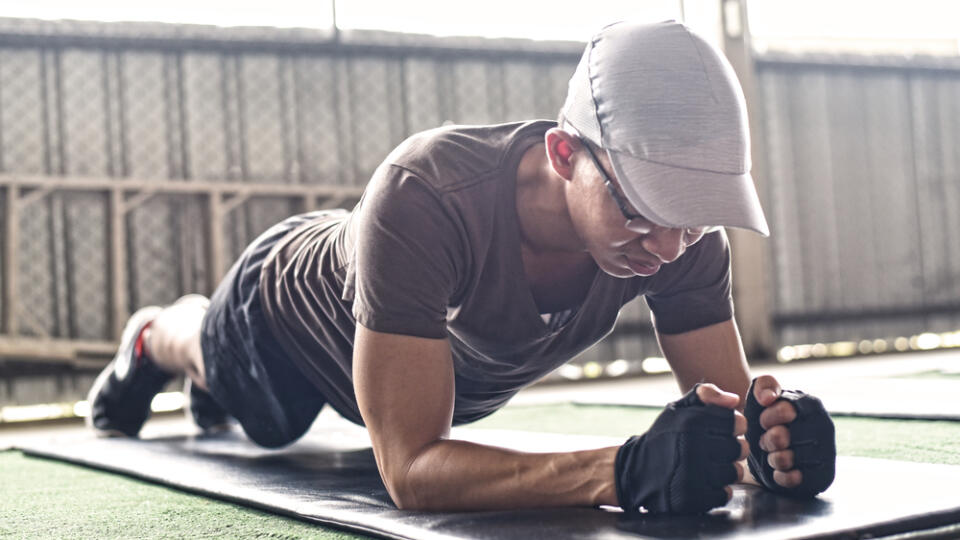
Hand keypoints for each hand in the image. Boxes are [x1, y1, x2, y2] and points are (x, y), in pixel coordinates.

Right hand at [615, 383, 748, 513]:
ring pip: (736, 472)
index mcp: (692, 422)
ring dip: (726, 470)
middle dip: (731, 449)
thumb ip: (706, 394)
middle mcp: (694, 447)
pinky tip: (703, 482)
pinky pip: (725, 494)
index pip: (738, 422)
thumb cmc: (663, 437)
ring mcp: (694, 474)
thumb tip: (734, 400)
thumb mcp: (677, 409)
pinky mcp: (694, 498)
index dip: (733, 426)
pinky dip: (717, 490)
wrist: (636, 470)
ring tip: (709, 466)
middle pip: (740, 448)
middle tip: (715, 450)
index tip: (721, 430)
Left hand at [744, 375, 835, 497]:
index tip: (763, 422)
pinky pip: (795, 479)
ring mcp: (827, 452)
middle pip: (782, 436)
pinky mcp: (824, 476)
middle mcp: (824, 426)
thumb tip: (768, 398)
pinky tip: (782, 471)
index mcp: (811, 404)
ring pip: (787, 458)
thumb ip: (764, 385)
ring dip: (773, 458)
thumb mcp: (762, 398)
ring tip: (774, 454)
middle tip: (766, 441)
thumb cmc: (768, 422)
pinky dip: (781, 476)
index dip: (767, 417)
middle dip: (767, 440)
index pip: (785, 409)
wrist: (774, 452)